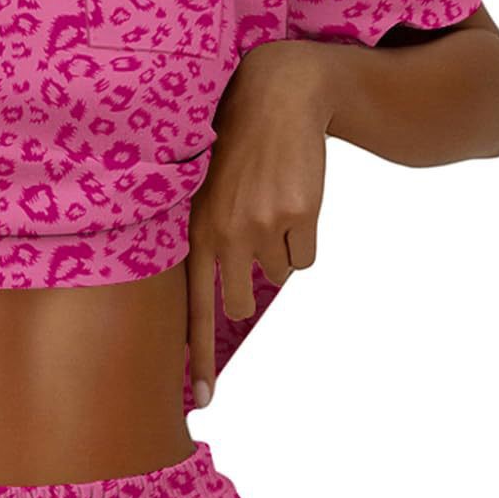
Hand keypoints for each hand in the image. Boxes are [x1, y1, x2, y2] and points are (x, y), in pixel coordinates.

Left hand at [185, 40, 332, 404]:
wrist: (278, 96)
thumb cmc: (234, 150)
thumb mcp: (202, 194)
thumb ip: (202, 245)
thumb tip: (215, 305)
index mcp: (194, 233)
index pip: (192, 310)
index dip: (196, 360)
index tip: (200, 401)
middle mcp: (224, 235)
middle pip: (239, 301)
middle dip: (248, 285)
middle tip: (251, 241)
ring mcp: (263, 226)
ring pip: (279, 276)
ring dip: (279, 252)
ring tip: (270, 205)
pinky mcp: (300, 214)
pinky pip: (307, 257)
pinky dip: (305, 239)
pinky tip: (294, 200)